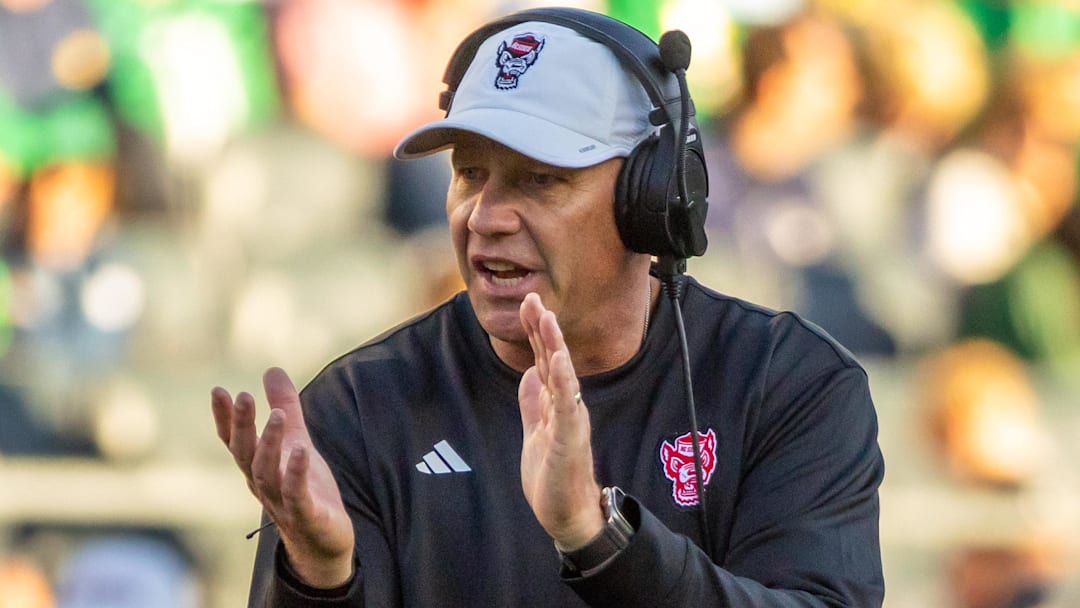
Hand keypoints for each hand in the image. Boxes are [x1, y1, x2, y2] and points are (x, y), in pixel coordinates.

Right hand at [211, 367, 353, 587]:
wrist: (324, 540)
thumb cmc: (306, 488)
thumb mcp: (297, 440)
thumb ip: (285, 406)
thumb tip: (271, 370)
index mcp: (257, 466)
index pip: (234, 441)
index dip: (225, 418)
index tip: (219, 391)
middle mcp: (262, 484)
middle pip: (245, 453)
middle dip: (242, 425)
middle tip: (242, 396)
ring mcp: (282, 501)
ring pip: (267, 472)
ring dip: (270, 443)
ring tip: (278, 414)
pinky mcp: (306, 514)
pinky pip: (297, 494)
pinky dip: (296, 473)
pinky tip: (301, 451)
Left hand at [517, 293, 604, 550]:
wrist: (568, 514)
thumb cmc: (554, 475)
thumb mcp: (535, 431)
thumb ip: (532, 403)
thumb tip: (528, 373)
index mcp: (555, 403)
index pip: (545, 359)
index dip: (537, 332)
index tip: (528, 303)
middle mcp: (566, 406)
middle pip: (553, 360)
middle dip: (543, 329)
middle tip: (533, 299)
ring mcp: (569, 420)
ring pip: (561, 376)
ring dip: (554, 346)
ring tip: (546, 318)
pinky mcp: (570, 438)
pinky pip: (566, 405)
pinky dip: (564, 381)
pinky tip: (559, 360)